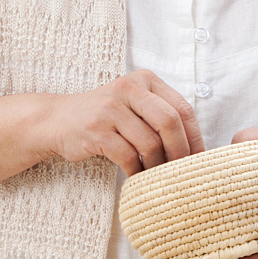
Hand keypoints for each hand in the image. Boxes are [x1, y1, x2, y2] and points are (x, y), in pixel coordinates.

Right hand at [38, 70, 201, 175]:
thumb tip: (195, 147)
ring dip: (157, 166)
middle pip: (169, 122)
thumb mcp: (132, 103)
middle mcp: (128, 89)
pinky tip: (138, 177)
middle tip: (183, 172)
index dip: (195, 137)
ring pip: (149, 143)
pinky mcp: (96, 131)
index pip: (182, 108)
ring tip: (158, 177)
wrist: (57, 120)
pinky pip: (127, 157)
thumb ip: (160, 114)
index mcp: (144, 80)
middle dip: (180, 152)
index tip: (200, 159)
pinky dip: (136, 171)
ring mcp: (110, 109)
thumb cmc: (104, 117)